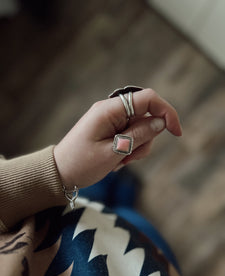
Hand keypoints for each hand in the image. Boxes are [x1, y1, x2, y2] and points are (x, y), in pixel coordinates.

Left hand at [54, 88, 181, 187]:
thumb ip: (138, 135)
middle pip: (146, 116)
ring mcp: (111, 120)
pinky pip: (131, 135)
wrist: (60, 173)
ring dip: (138, 147)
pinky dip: (131, 149)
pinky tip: (117, 161)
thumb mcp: (113, 152)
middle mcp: (111, 110)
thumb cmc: (81, 163)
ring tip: (120, 162)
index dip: (166, 112)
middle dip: (146, 139)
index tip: (176, 132)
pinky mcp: (111, 129)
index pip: (147, 99)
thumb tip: (161, 122)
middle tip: (129, 158)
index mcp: (109, 110)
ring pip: (141, 128)